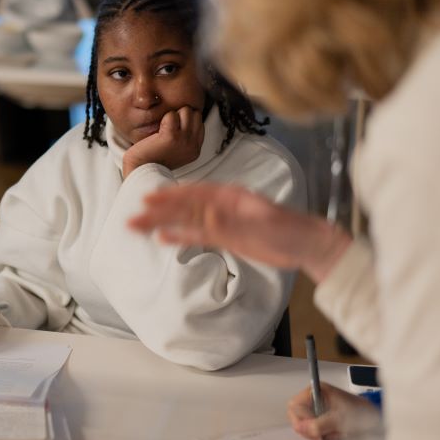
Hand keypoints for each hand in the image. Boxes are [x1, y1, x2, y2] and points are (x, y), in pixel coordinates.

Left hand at [122, 106, 204, 176]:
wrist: (140, 171)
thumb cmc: (152, 160)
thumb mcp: (175, 151)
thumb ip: (184, 138)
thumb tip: (187, 117)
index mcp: (195, 150)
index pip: (199, 123)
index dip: (185, 120)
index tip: (173, 128)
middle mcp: (193, 146)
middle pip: (195, 114)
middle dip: (180, 115)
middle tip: (167, 127)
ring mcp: (184, 141)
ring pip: (186, 111)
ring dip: (172, 116)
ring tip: (163, 129)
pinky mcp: (171, 137)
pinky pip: (171, 115)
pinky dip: (163, 119)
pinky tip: (157, 131)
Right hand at [127, 183, 351, 282]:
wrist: (308, 244)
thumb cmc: (290, 229)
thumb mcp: (262, 224)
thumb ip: (233, 220)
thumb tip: (205, 216)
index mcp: (229, 195)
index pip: (193, 194)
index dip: (170, 197)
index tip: (148, 199)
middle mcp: (221, 206)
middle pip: (183, 207)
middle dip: (157, 211)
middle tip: (132, 216)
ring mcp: (221, 221)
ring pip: (185, 221)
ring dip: (162, 223)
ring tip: (136, 226)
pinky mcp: (224, 237)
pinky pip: (196, 236)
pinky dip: (179, 237)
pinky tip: (162, 239)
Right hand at [287, 383, 381, 439]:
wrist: (378, 421)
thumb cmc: (362, 414)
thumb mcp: (340, 420)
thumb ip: (320, 424)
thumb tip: (300, 428)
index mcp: (316, 391)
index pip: (295, 406)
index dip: (301, 420)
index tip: (314, 431)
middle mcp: (314, 399)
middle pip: (298, 417)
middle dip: (311, 430)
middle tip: (323, 437)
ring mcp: (318, 410)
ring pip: (306, 427)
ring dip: (320, 434)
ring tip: (337, 434)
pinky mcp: (323, 420)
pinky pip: (315, 432)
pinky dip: (326, 437)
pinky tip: (338, 435)